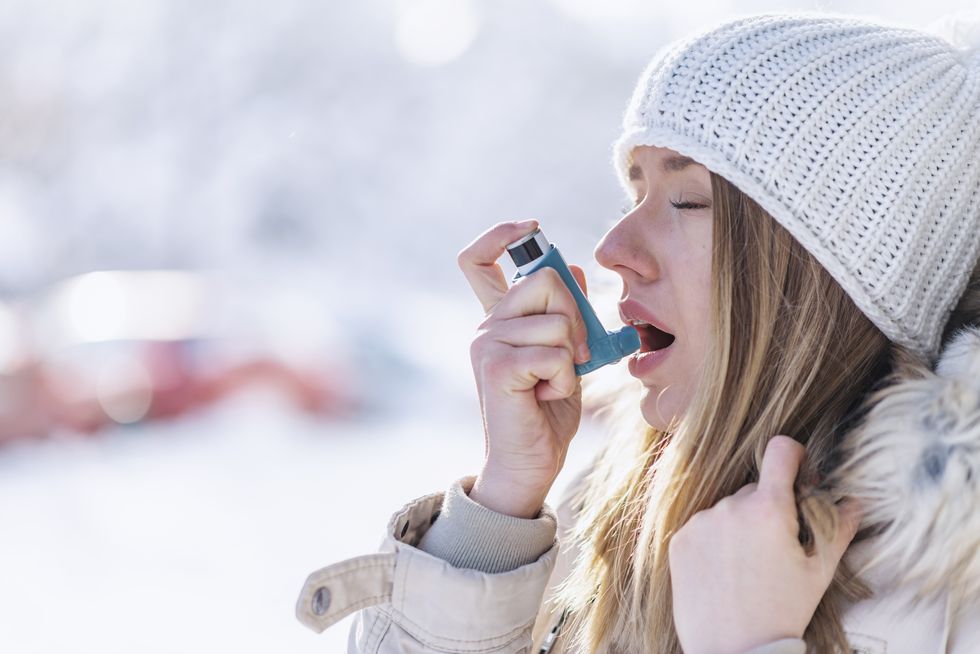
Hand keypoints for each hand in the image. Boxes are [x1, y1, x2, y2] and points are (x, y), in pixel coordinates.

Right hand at [457, 220, 590, 516]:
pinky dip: (565, 377)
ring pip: (558, 320)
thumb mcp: (565, 354)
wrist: (529, 464)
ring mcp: (487, 344)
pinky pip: (555, 352)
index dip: (501, 233)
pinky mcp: (497, 367)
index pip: (477, 259)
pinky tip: (546, 396)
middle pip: (544, 278)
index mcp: (499, 319)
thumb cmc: (547, 411)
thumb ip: (566, 314)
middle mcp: (486, 326)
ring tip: (553, 383)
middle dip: (575, 313)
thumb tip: (574, 267)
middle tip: (574, 353)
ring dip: (573, 356)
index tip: (531, 227)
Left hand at [667, 435, 862, 653]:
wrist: (735, 651)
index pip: (780, 451)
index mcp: (768, 509)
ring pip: (727, 510)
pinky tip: (724, 572)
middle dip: (768, 509)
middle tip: (776, 548)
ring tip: (748, 567)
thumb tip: (855, 501)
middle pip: (755, 490)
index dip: (793, 455)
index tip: (798, 470)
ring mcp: (700, 523)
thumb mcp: (818, 572)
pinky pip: (702, 527)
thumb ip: (838, 529)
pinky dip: (714, 541)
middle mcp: (729, 508)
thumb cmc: (783, 613)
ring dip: (739, 526)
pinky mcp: (679, 540)